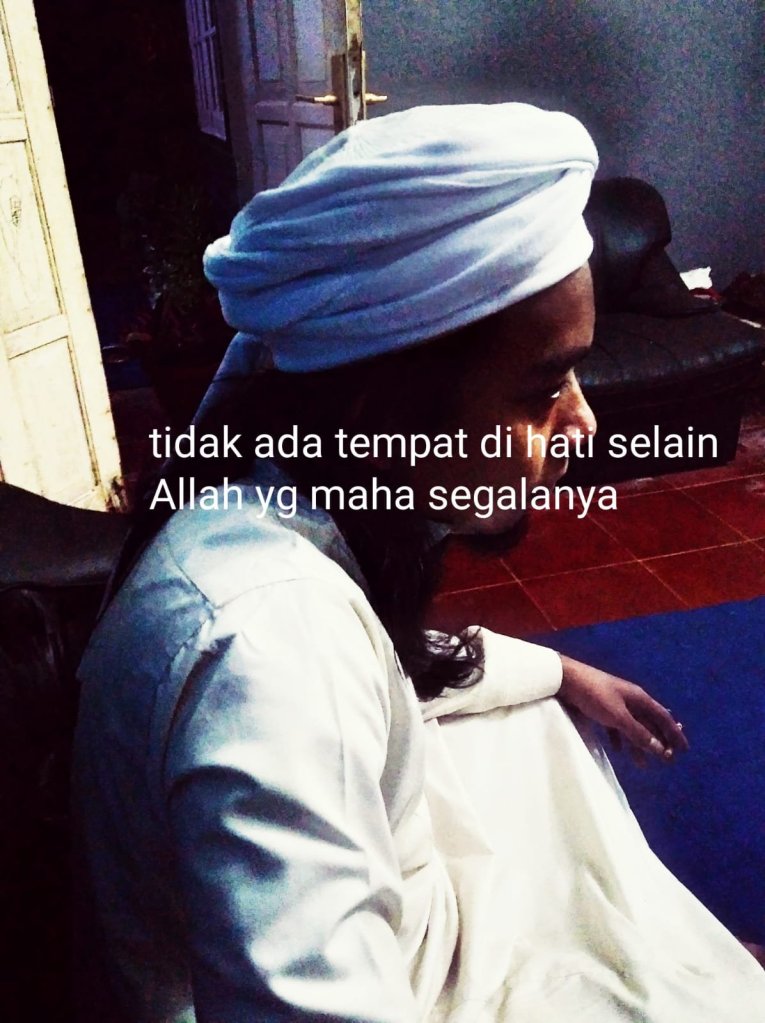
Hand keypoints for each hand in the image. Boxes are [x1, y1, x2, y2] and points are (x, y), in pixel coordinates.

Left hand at [557, 655, 688, 764]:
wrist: (565, 679)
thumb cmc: (594, 695)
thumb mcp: (618, 716)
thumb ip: (638, 733)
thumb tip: (659, 749)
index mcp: (639, 698)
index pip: (663, 717)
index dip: (675, 734)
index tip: (684, 750)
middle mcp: (630, 699)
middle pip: (650, 723)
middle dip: (659, 741)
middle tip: (668, 759)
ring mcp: (615, 703)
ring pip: (633, 727)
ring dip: (639, 744)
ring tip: (643, 764)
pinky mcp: (600, 707)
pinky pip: (616, 726)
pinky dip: (620, 738)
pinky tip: (618, 750)